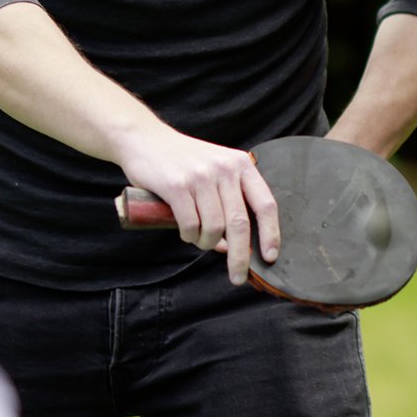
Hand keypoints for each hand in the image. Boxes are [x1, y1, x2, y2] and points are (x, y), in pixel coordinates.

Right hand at [115, 129, 279, 284]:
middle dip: (241, 256)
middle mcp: (224, 169)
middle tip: (237, 277)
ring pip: (214, 227)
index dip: (270, 234)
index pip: (265, 204)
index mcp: (241, 165)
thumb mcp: (215, 172)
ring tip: (199, 240)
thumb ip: (227, 203)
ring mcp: (200, 176)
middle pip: (240, 223)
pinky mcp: (177, 185)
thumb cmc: (184, 162)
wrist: (145, 140)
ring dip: (207, 244)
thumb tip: (230, 246)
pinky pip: (190, 225)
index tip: (270, 258)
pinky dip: (190, 237)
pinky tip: (187, 234)